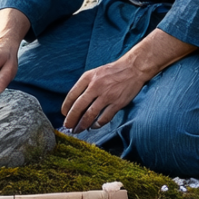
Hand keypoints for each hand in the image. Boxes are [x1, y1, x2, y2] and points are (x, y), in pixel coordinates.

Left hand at [60, 29, 194, 130]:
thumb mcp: (95, 72)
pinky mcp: (117, 103)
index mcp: (88, 77)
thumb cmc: (113, 71)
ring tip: (78, 129)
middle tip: (68, 126)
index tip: (64, 114)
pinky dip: (97, 124)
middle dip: (71, 119)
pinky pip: (104, 118)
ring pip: (90, 114)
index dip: (66, 107)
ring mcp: (107, 95)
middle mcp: (96, 86)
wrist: (133, 68)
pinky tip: (94, 126)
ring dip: (82, 124)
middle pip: (79, 106)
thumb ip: (85, 85)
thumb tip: (75, 102)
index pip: (72, 94)